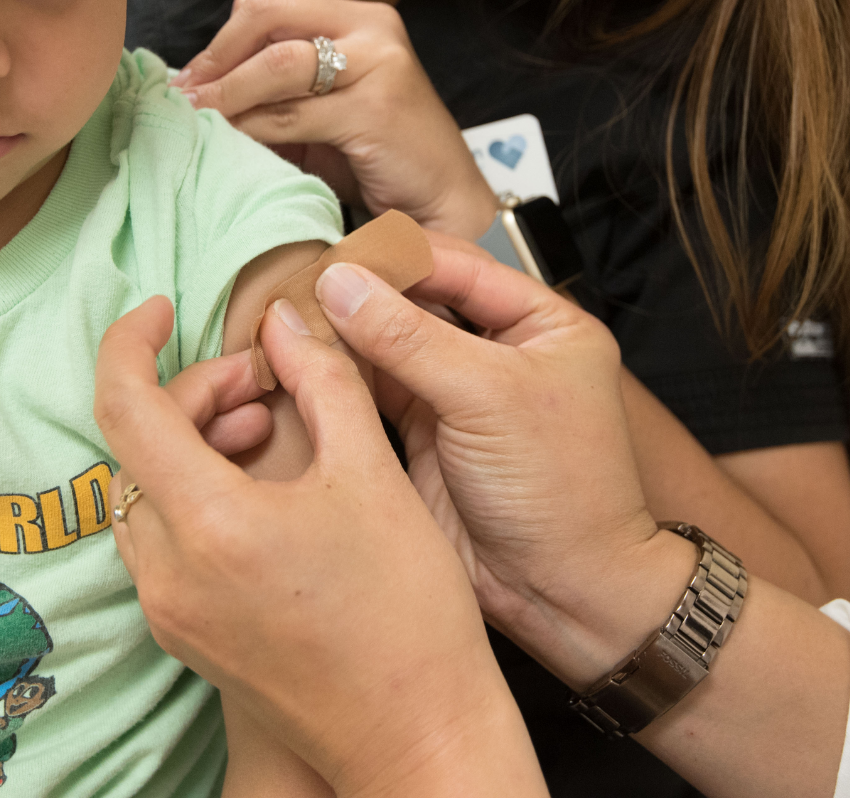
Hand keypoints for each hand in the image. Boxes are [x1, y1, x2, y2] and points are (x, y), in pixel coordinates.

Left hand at [93, 296, 541, 796]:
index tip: (160, 309)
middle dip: (193, 394)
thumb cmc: (408, 615)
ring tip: (271, 429)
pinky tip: (263, 489)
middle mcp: (169, 575)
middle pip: (136, 448)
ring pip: (145, 496)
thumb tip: (284, 323)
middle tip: (266, 382)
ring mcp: (171, 613)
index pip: (124, 406)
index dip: (131, 343)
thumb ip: (322, 380)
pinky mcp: (187, 638)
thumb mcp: (372, 473)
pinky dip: (196, 496)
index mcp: (209, 525)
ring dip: (193, 445)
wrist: (417, 732)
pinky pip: (163, 542)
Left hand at [170, 0, 494, 239]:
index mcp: (359, 18)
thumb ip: (278, 91)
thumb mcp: (324, 110)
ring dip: (226, 95)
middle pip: (267, 21)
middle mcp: (373, 28)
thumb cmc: (380, 157)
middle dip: (216, 61)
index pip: (270, 7)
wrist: (443, 199)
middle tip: (184, 97)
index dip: (221, 41)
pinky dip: (252, 127)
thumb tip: (198, 90)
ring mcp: (379, 64)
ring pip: (276, 66)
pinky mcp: (377, 108)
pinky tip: (231, 143)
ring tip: (196, 119)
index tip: (190, 78)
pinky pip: (292, 115)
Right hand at [313, 242, 695, 686]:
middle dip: (361, 296)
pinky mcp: (426, 438)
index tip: (333, 256)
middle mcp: (501, 351)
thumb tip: (341, 284)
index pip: (459, 266)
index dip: (396, 259)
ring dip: (342, 336)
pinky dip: (338, 379)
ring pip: (390, 347)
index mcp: (543, 323)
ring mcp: (461, 395)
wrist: (564, 593)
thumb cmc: (563, 492)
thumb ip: (411, 338)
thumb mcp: (488, 397)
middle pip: (419, 302)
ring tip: (285, 321)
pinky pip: (374, 393)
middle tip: (297, 286)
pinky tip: (297, 363)